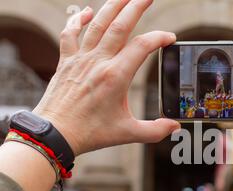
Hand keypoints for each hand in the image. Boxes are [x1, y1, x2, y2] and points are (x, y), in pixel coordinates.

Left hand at [34, 0, 179, 155]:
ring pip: (97, 24)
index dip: (159, 38)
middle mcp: (98, 62)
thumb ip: (155, 130)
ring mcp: (80, 59)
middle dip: (136, 7)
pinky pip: (70, 33)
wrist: (55, 133)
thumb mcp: (128, 133)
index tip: (170, 39)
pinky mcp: (66, 61)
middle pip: (120, 26)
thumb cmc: (90, 133)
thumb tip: (174, 127)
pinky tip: (88, 11)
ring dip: (112, 6)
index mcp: (115, 77)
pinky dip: (78, 19)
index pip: (142, 47)